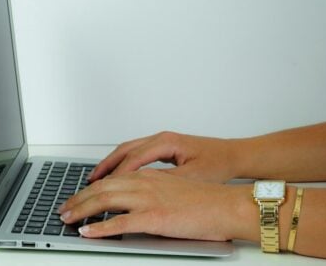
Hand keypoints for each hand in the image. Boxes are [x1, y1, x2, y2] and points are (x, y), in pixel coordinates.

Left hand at [59, 169, 251, 240]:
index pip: (110, 180)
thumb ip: (150, 194)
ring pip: (105, 201)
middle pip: (102, 188)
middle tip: (63, 209)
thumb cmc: (208, 202)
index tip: (76, 197)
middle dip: (78, 199)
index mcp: (149, 176)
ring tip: (67, 218)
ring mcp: (148, 199)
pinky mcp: (154, 217)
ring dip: (82, 210)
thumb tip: (132, 206)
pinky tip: (88, 232)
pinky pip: (120, 223)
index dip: (89, 190)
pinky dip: (100, 228)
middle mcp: (145, 183)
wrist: (230, 206)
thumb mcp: (172, 191)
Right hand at [88, 131, 240, 182]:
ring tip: (97, 178)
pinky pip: (135, 153)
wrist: (236, 156)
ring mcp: (161, 141)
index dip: (117, 173)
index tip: (104, 187)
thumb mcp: (193, 176)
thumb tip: (143, 188)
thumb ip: (166, 181)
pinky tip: (117, 175)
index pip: (133, 158)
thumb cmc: (219, 164)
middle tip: (90, 181)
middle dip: (105, 166)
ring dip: (111, 164)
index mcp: (166, 142)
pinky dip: (122, 164)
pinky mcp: (163, 148)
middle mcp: (161, 138)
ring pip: (127, 150)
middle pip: (124, 149)